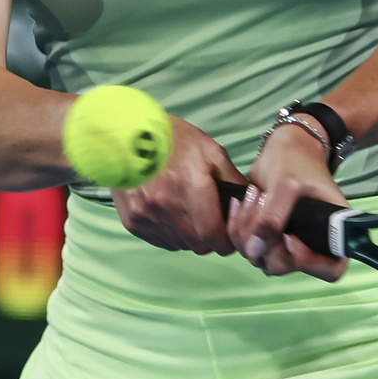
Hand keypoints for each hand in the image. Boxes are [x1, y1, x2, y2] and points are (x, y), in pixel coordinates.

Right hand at [113, 115, 245, 254]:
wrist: (125, 133)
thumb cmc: (174, 139)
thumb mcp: (211, 151)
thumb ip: (234, 181)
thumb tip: (251, 206)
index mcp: (190, 186)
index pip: (213, 236)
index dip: (225, 242)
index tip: (229, 237)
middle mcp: (166, 206)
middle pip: (197, 245)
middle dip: (209, 239)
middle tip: (211, 224)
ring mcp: (146, 215)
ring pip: (180, 244)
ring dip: (189, 237)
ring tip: (188, 214)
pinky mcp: (132, 221)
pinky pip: (160, 241)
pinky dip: (170, 234)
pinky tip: (170, 214)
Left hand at [227, 122, 348, 281]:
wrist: (285, 147)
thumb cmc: (296, 161)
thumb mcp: (286, 184)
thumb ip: (272, 218)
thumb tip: (256, 251)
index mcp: (335, 233)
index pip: (330, 269)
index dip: (308, 262)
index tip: (289, 236)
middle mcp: (312, 245)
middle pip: (286, 266)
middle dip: (267, 240)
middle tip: (263, 204)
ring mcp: (287, 243)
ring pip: (262, 258)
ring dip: (248, 232)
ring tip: (253, 196)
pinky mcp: (267, 238)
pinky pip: (248, 247)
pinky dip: (238, 228)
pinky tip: (240, 203)